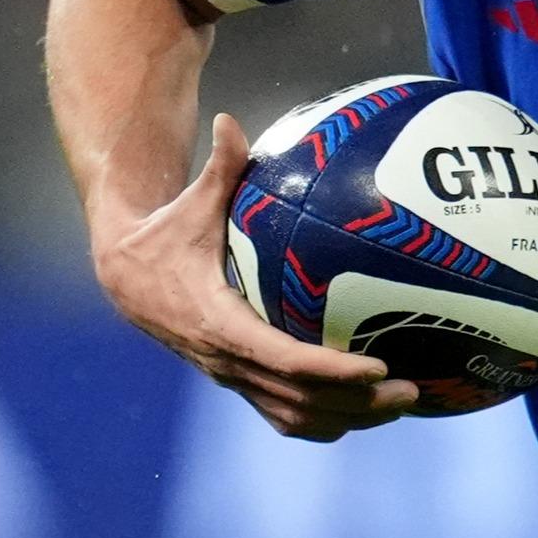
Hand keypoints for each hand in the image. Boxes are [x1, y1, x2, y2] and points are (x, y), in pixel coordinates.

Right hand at [92, 113, 417, 440]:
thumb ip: (217, 167)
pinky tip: (369, 405)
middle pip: (300, 402)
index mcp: (218, 324)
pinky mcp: (236, 380)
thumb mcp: (188, 203)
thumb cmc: (165, 234)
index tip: (379, 367)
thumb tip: (229, 118)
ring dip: (350, 418)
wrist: (123, 277)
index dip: (333, 371)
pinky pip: (284, 414)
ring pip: (295, 417)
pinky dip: (327, 419)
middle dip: (357, 404)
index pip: (284, 361)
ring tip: (405, 404)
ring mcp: (230, 377)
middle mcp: (225, 361)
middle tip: (413, 392)